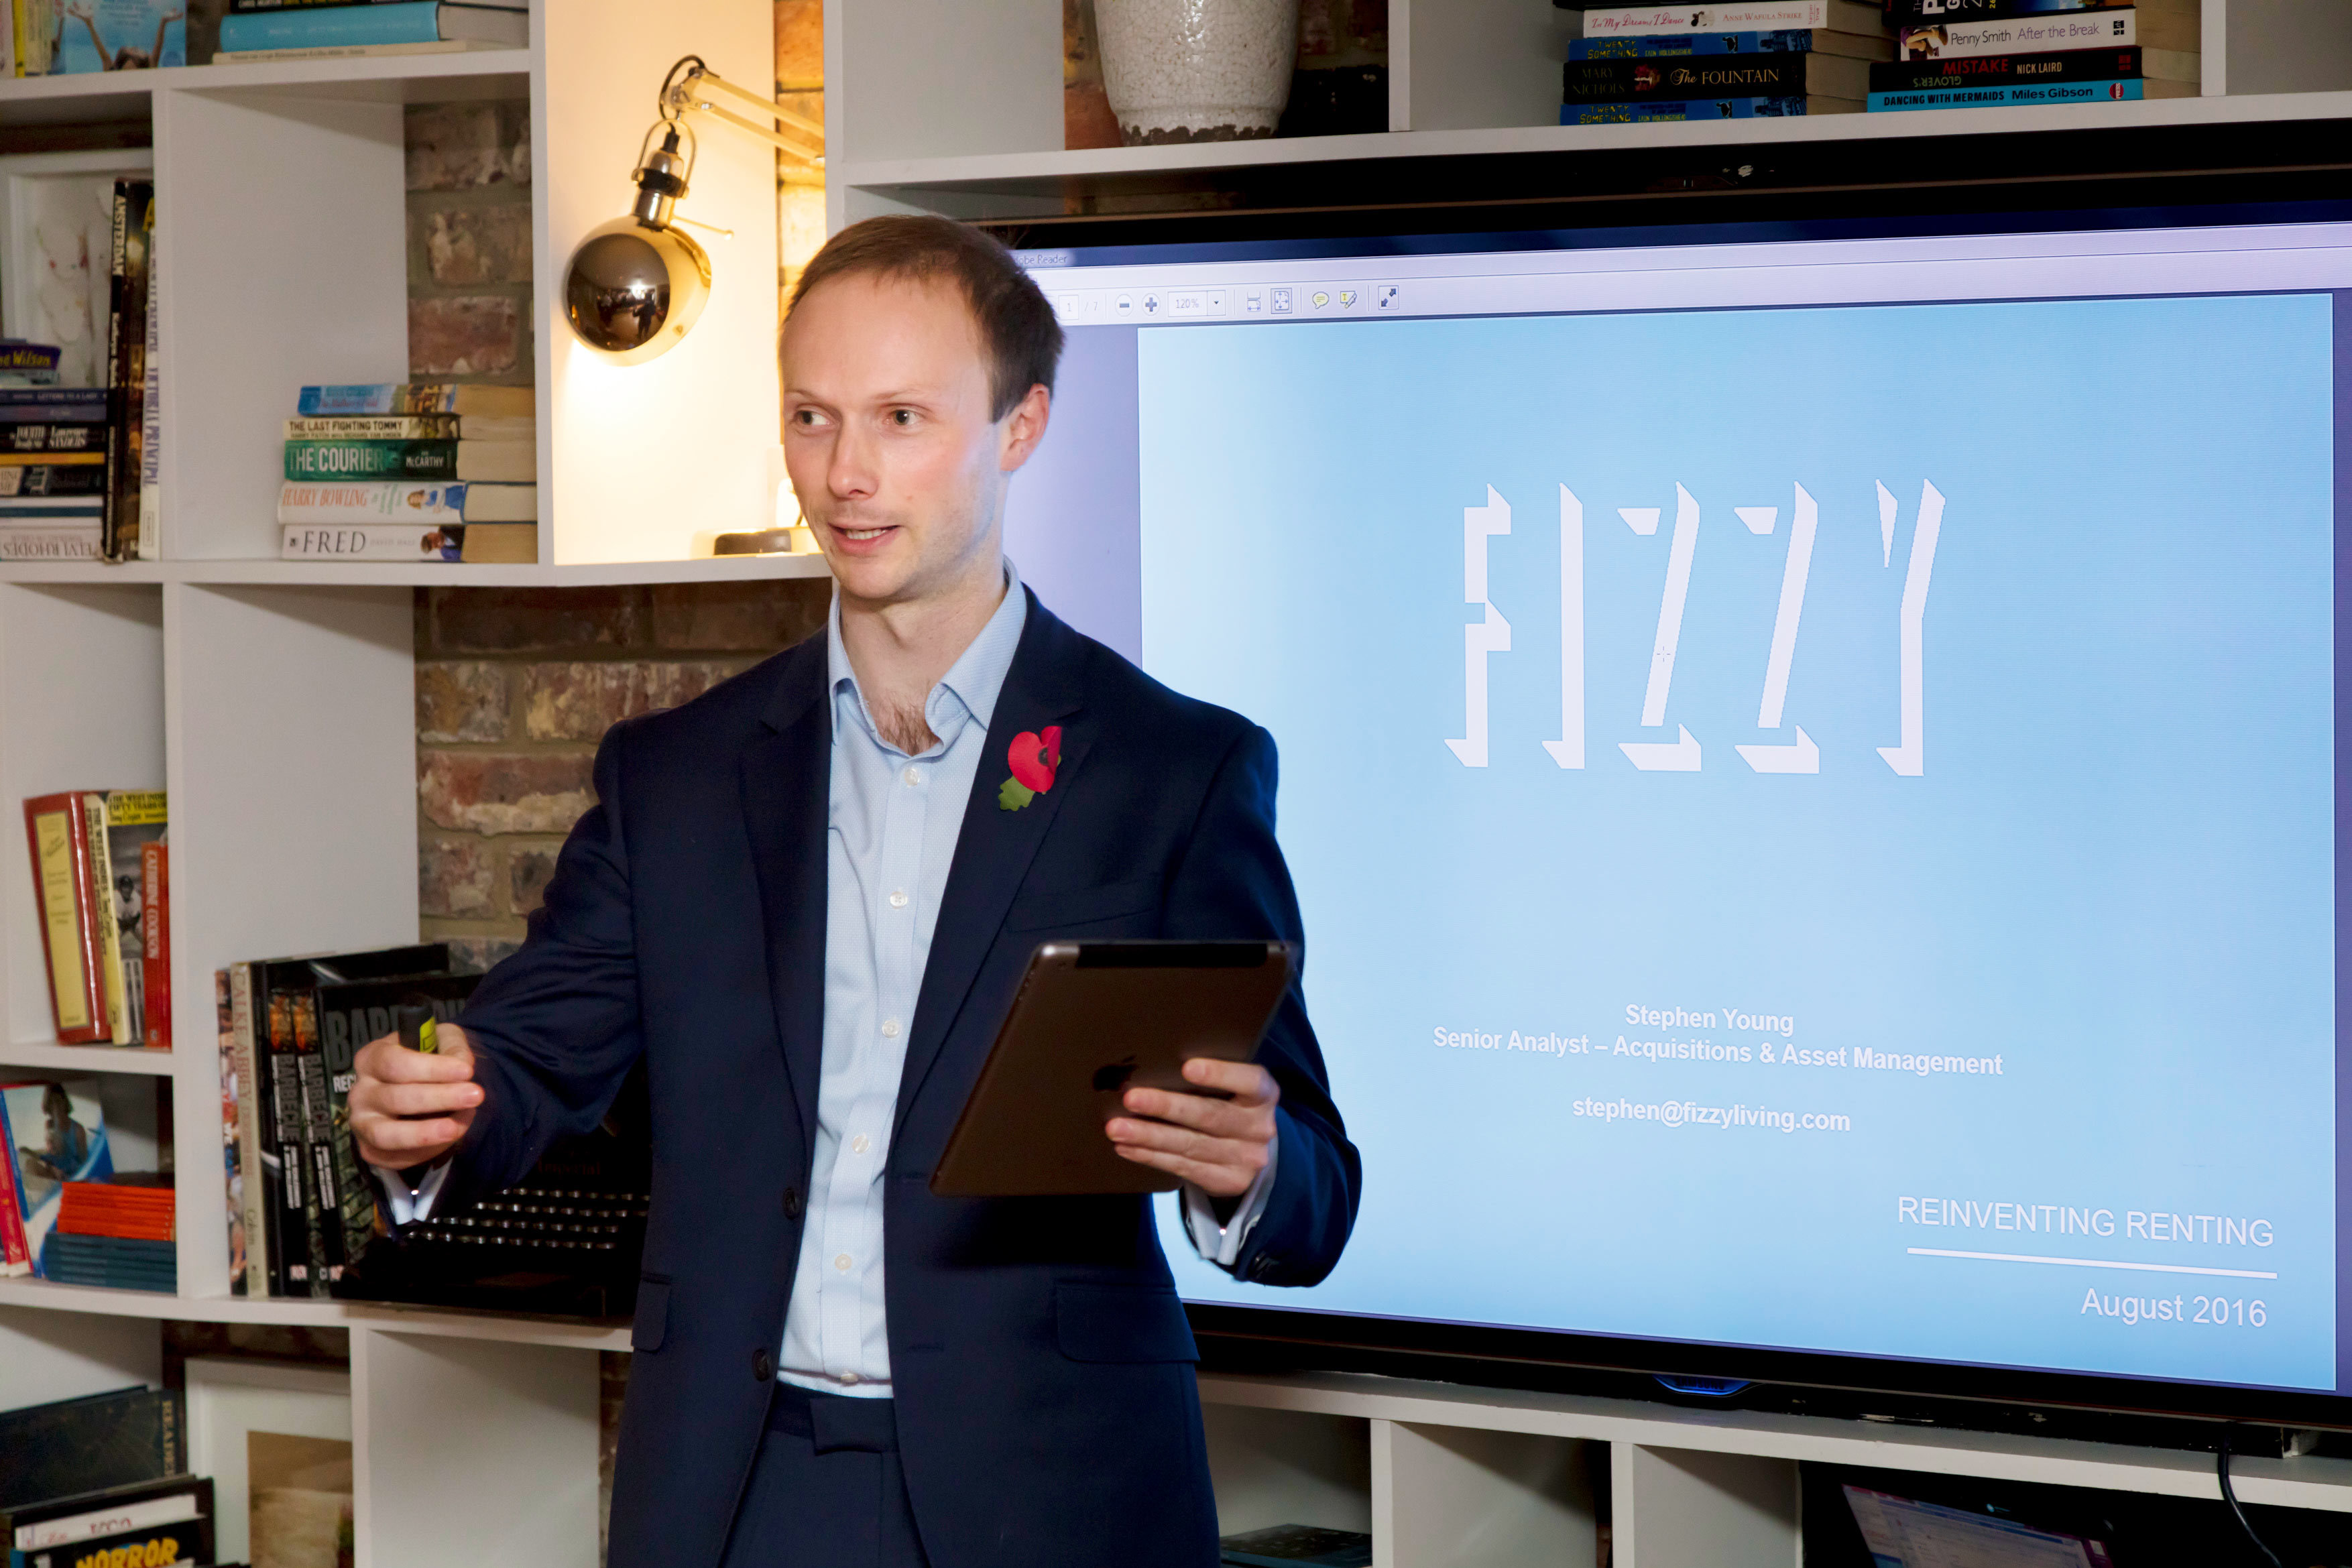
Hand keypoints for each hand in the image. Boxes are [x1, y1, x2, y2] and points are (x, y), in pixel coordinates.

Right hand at [350, 1024, 482, 1169]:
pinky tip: (450, 1138)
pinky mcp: (370, 1150)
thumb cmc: (428, 1062)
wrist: (419, 1091)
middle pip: (395, 1098)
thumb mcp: (442, 1041)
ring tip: (456, 1128)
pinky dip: (424, 1152)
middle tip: (475, 1096)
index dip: (432, 1068)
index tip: (467, 1071)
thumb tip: (464, 1065)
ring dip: (424, 1133)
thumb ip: (453, 1046)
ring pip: (386, 1134)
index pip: (395, 1063)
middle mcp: (360, 1092)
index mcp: (371, 1058)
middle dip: (439, 1098)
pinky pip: (394, 1158)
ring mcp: (361, 1123)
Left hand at [1105, 1058, 1277, 1197]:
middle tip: (1131, 1098)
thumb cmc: (1234, 1105)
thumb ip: (1212, 1079)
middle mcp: (1259, 1128)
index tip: (1187, 1067)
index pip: (1248, 1081)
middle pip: (1210, 1116)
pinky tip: (1127, 1147)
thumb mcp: (1236, 1088)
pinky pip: (1183, 1168)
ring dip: (1149, 1136)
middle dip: (1167, 1108)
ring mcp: (1246, 1158)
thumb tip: (1154, 1064)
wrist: (1257, 1150)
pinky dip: (1150, 1157)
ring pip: (1190, 1145)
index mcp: (1264, 1095)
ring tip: (1117, 1128)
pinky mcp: (1228, 1181)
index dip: (1220, 1075)